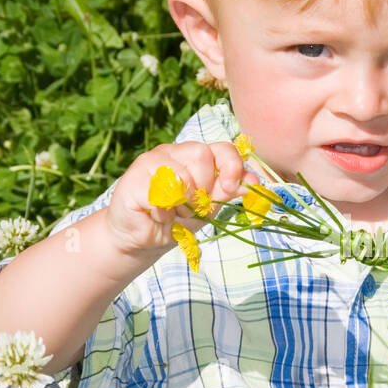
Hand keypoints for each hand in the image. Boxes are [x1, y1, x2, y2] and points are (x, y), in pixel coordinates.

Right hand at [104, 140, 260, 258]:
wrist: (142, 239)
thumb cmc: (176, 219)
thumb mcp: (208, 207)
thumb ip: (228, 191)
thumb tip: (255, 182)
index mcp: (194, 156)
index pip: (222, 148)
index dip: (232, 166)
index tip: (233, 188)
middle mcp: (172, 152)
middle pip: (202, 159)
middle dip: (201, 192)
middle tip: (188, 208)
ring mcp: (150, 161)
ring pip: (181, 178)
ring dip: (181, 207)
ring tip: (170, 213)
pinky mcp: (133, 178)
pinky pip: (160, 195)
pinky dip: (163, 212)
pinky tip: (155, 215)